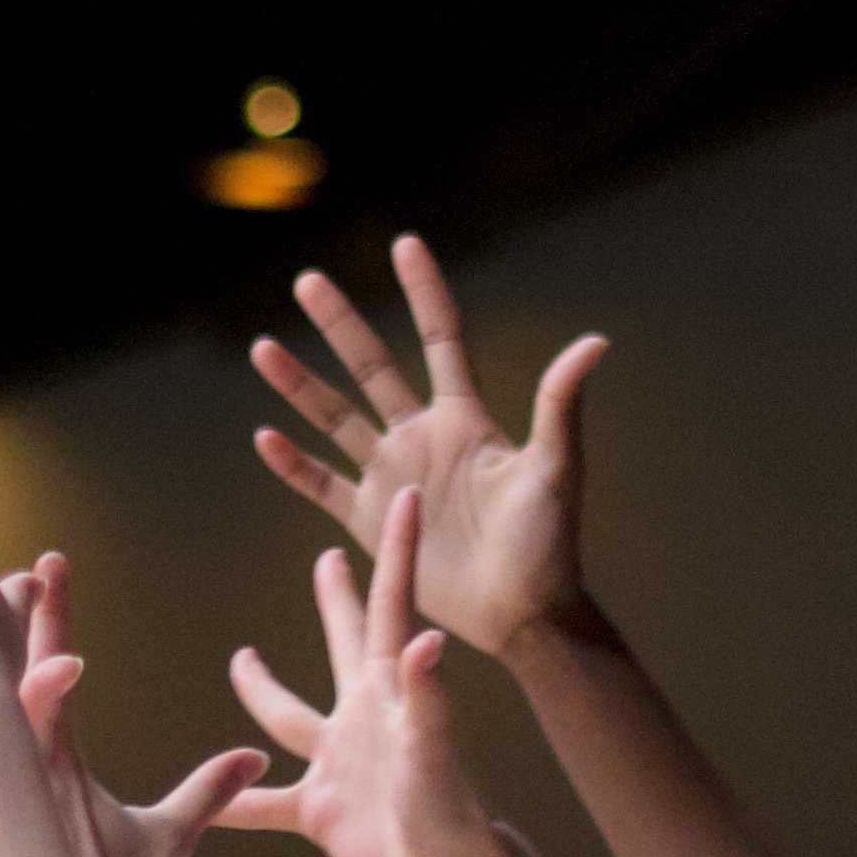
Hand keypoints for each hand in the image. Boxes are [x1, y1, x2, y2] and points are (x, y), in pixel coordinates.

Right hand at [211, 497, 545, 856]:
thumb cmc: (453, 817)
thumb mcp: (435, 752)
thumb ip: (427, 697)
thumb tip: (428, 639)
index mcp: (389, 692)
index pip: (392, 606)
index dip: (395, 552)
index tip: (404, 498)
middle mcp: (363, 718)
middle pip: (341, 642)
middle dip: (333, 599)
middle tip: (327, 554)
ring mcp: (340, 764)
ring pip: (288, 719)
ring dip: (263, 692)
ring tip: (241, 660)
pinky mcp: (321, 812)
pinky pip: (263, 805)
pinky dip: (232, 804)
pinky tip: (206, 804)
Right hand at [251, 234, 600, 657]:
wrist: (521, 613)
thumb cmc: (549, 542)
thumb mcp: (557, 468)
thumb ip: (561, 404)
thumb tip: (594, 341)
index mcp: (464, 419)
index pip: (439, 338)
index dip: (422, 291)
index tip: (404, 244)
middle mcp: (422, 438)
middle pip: (372, 367)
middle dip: (341, 324)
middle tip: (308, 282)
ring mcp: (393, 478)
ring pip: (335, 419)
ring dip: (299, 386)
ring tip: (262, 348)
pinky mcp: (372, 522)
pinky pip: (323, 486)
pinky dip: (293, 465)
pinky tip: (264, 437)